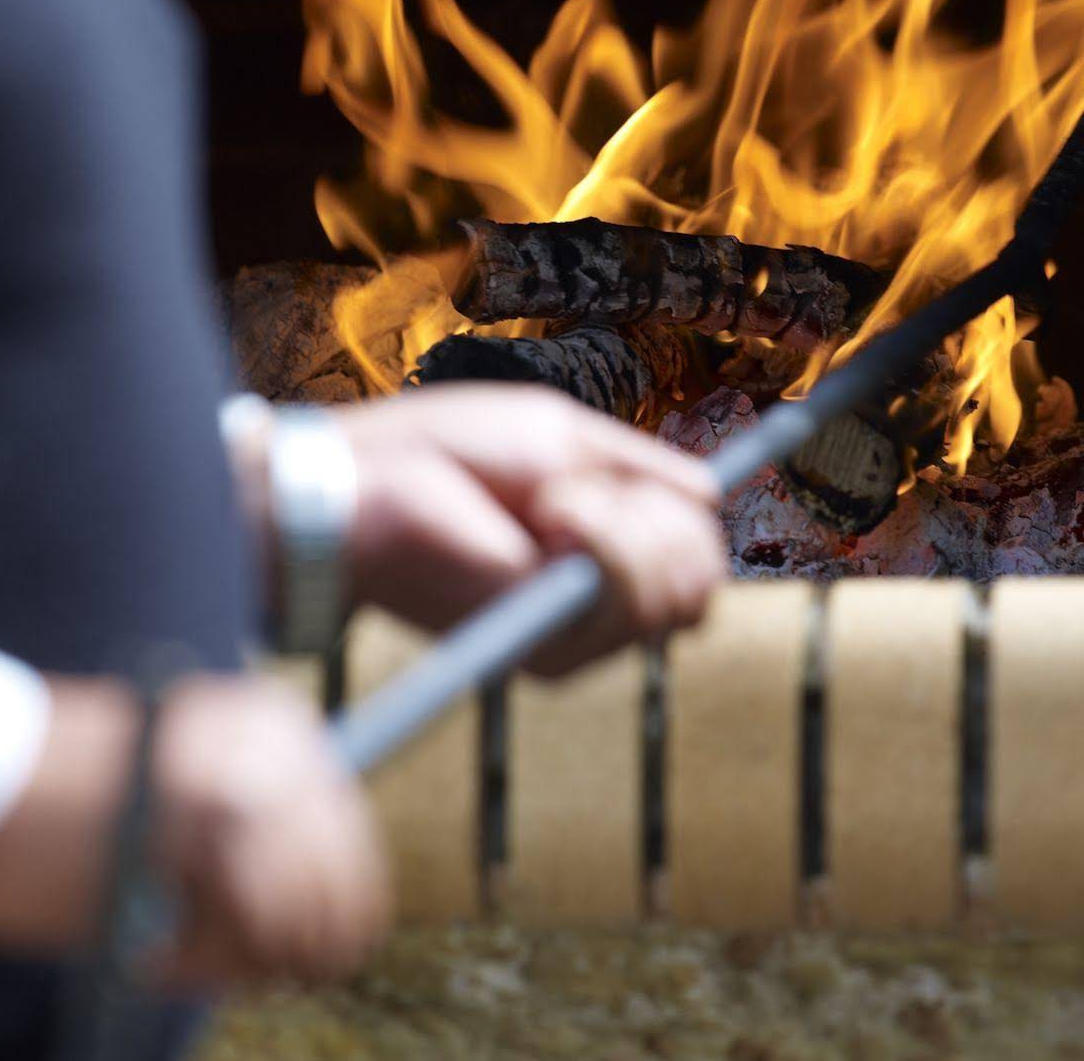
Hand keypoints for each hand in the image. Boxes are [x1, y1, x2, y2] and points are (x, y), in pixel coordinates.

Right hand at [0, 673, 387, 986]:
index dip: (306, 920)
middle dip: (279, 947)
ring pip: (299, 921)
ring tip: (161, 953)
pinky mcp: (207, 831)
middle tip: (200, 958)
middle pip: (340, 893)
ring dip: (235, 960)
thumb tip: (323, 915)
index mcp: (277, 726)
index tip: (248, 945)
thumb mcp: (176, 790)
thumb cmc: (56, 800)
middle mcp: (278, 746)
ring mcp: (249, 784)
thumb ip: (252, 829)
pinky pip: (251, 933)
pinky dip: (202, 967)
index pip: (347, 850)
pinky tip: (146, 958)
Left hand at [331, 384, 726, 674]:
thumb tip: (717, 495)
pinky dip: (603, 529)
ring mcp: (573, 637)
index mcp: (596, 566)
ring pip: (677, 588)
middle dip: (663, 517)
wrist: (366, 482)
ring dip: (626, 518)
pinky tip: (548, 513)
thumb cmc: (447, 452)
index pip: (694, 564)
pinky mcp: (548, 643)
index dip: (682, 514)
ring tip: (551, 499)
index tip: (617, 476)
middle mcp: (591, 614)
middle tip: (582, 486)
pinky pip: (629, 586)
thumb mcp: (564, 441)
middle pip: (699, 583)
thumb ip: (641, 472)